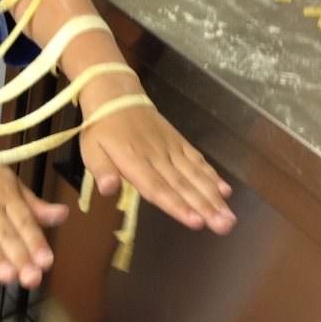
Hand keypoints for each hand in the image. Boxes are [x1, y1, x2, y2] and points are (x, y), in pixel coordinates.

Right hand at [0, 158, 68, 288]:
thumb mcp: (11, 185)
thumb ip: (34, 206)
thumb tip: (63, 215)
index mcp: (7, 194)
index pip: (24, 220)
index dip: (35, 241)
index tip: (46, 262)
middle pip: (4, 231)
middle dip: (19, 255)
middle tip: (31, 278)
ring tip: (8, 276)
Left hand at [80, 104, 235, 233]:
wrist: (116, 95)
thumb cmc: (101, 128)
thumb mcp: (91, 150)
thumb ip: (101, 171)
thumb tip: (108, 189)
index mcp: (134, 161)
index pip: (157, 188)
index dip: (177, 206)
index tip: (196, 222)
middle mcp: (157, 157)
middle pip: (183, 186)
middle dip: (206, 207)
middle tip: (225, 226)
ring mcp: (171, 149)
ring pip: (195, 175)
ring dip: (214, 197)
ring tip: (229, 217)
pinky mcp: (179, 142)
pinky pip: (197, 160)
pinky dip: (212, 175)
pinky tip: (225, 190)